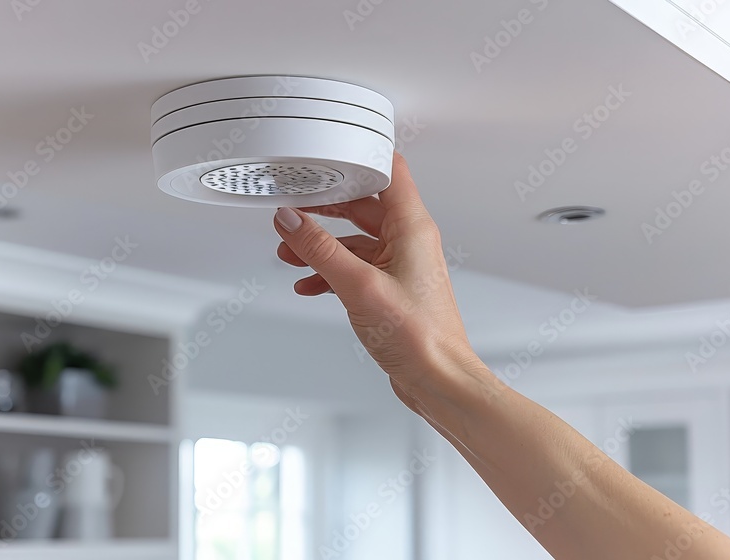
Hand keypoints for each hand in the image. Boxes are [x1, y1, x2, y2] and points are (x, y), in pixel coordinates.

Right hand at [273, 153, 480, 402]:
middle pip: (363, 205)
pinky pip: (355, 268)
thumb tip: (291, 221)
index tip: (324, 160)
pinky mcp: (390, 289)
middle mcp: (409, 241)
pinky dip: (330, 272)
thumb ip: (320, 249)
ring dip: (322, 245)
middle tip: (295, 208)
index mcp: (412, 227)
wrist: (439, 380)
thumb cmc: (421, 337)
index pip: (389, 171)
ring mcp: (400, 265)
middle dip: (325, 208)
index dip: (358, 160)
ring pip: (354, 241)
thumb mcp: (358, 285)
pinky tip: (309, 283)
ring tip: (291, 252)